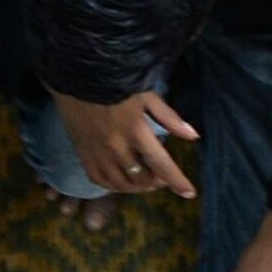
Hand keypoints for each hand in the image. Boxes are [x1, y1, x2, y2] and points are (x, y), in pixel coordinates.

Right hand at [52, 91, 199, 200]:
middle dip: (157, 182)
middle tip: (162, 177)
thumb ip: (170, 118)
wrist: (78, 77)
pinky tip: (121, 182)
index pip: (161, 163)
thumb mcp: (147, 95)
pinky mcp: (83, 154)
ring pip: (120, 184)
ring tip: (145, 182)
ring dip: (136, 188)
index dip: (177, 181)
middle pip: (141, 178)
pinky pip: (99, 179)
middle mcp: (117, 147)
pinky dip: (112, 186)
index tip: (189, 193)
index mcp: (136, 131)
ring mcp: (98, 153)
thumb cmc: (116, 83)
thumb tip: (193, 135)